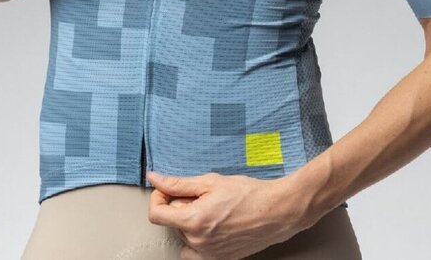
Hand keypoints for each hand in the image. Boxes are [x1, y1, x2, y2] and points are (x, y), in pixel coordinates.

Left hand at [146, 170, 295, 259]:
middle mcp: (198, 243)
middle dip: (181, 205)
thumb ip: (178, 183)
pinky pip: (196, 251)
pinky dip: (199, 238)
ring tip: (211, 209)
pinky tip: (214, 224)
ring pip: (185, 236)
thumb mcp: (210, 181)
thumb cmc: (248, 194)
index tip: (167, 190)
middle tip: (202, 194)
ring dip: (190, 222)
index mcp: (193, 221)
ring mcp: (209, 255)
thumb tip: (154, 178)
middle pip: (173, 222)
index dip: (158, 198)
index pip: (156, 215)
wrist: (276, 212)